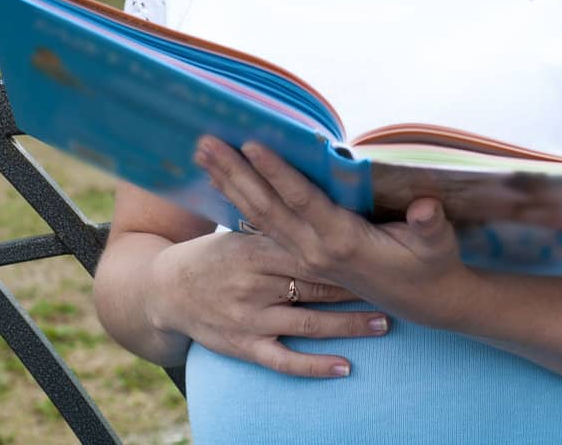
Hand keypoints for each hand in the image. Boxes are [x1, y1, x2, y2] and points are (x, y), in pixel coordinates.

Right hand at [146, 228, 387, 377]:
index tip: (383, 245)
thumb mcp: (244, 229)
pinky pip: (284, 361)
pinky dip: (315, 366)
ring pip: (309, 323)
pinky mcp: (243, 347)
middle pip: (316, 284)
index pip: (310, 245)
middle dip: (358, 286)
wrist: (164, 289)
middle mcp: (254, 284)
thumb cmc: (216, 253)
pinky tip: (345, 367)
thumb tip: (325, 194)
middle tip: (396, 286)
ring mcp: (249, 318)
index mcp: (258, 248)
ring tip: (385, 322)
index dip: (347, 249)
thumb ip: (284, 220)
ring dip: (349, 324)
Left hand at [194, 136, 473, 325]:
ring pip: (256, 218)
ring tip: (203, 154)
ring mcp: (304, 256)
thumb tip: (425, 206)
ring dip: (228, 184)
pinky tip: (223, 185)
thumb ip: (429, 226)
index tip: (251, 144)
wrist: (423, 303)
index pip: (300, 201)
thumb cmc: (432, 265)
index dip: (276, 172)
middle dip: (234, 173)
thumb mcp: (438, 246)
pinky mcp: (303, 257)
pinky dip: (239, 203)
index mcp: (341, 242)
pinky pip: (263, 228)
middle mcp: (314, 250)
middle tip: (204, 142)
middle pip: (264, 207)